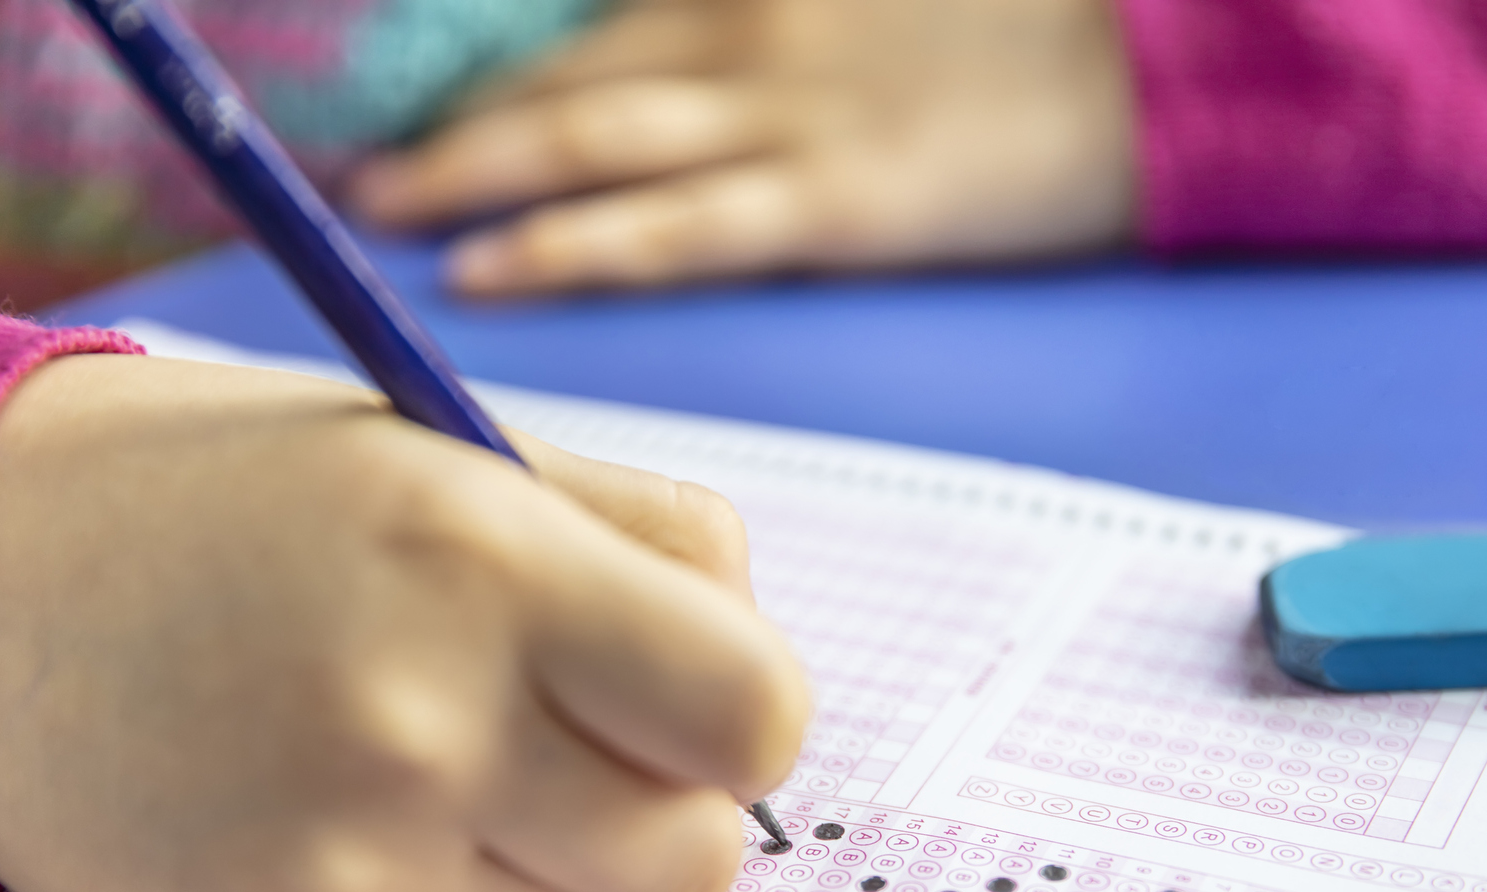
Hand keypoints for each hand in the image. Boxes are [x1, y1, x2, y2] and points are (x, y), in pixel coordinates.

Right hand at [0, 355, 809, 891]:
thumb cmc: (240, 496)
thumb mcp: (450, 449)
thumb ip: (646, 548)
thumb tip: (761, 689)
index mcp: (491, 561)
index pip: (759, 719)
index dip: (747, 721)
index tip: (696, 702)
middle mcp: (425, 721)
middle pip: (696, 861)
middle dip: (662, 812)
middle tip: (567, 739)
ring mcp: (347, 856)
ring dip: (523, 837)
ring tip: (379, 733)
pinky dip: (404, 884)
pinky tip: (295, 796)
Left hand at [349, 0, 1135, 294]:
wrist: (1157, 60)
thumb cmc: (1019, 24)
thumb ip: (756, 14)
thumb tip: (663, 50)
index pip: (579, 22)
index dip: (478, 58)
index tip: (385, 87)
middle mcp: (740, 34)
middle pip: (554, 76)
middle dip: (440, 117)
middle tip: (330, 157)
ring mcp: (781, 117)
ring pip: (585, 143)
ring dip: (465, 173)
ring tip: (368, 209)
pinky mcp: (832, 203)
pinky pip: (672, 230)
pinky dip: (570, 247)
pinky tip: (483, 270)